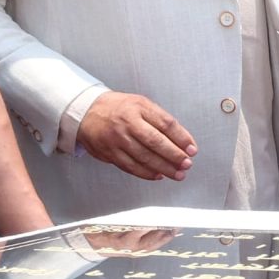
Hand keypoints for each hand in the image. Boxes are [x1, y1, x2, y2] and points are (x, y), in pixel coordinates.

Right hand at [77, 90, 197, 180]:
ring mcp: (117, 139)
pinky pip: (131, 166)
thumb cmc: (119, 108)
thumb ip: (160, 119)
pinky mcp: (110, 153)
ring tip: (177, 173)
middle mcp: (128, 123)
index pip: (165, 124)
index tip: (192, 149)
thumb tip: (182, 139)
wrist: (86, 112)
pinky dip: (146, 173)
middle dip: (174, 155)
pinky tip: (158, 175)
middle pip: (156, 142)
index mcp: (139, 108)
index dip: (181, 138)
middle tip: (187, 164)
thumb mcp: (140, 104)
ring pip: (144, 157)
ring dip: (164, 168)